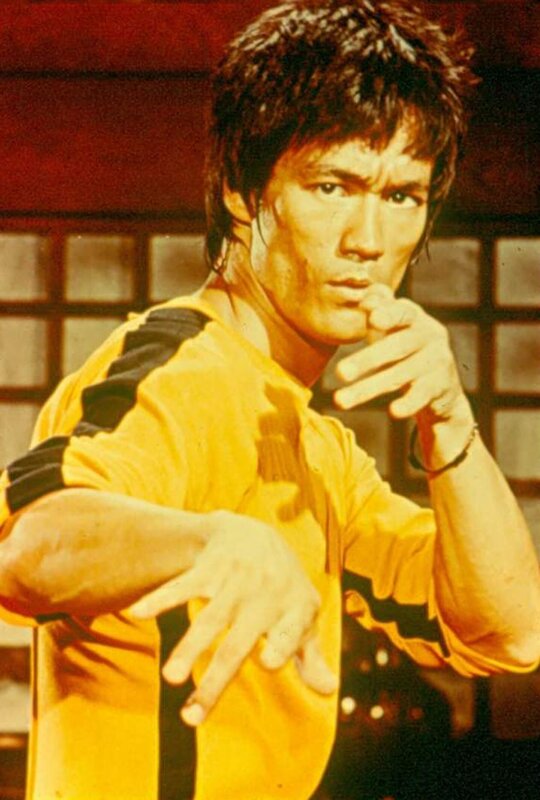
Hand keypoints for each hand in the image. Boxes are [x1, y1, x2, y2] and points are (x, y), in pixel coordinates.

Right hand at [129, 511, 336, 725]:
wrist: (254, 532)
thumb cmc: (281, 586)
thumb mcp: (303, 615)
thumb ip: (311, 655)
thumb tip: (329, 692)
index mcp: (293, 609)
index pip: (291, 632)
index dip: (283, 645)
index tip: (267, 661)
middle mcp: (264, 595)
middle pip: (237, 644)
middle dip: (216, 679)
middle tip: (192, 718)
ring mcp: (235, 582)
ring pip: (209, 620)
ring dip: (189, 647)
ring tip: (171, 678)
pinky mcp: (209, 569)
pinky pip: (183, 585)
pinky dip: (161, 597)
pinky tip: (138, 612)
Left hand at [333, 284, 467, 421]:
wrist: (440, 385)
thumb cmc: (404, 348)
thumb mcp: (392, 327)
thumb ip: (379, 308)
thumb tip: (365, 299)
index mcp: (414, 317)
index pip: (402, 312)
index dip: (389, 314)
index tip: (372, 318)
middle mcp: (430, 336)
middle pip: (397, 347)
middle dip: (366, 360)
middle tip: (339, 373)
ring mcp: (437, 361)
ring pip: (400, 375)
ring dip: (368, 388)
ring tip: (340, 401)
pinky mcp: (440, 386)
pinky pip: (420, 396)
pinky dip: (408, 404)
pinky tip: (393, 412)